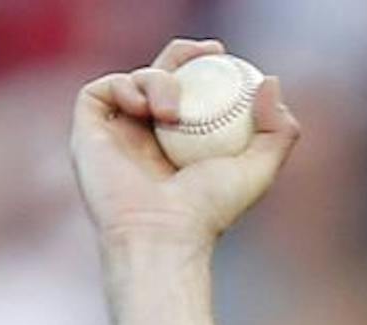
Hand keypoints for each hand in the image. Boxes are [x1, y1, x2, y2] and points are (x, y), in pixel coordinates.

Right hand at [70, 38, 300, 256]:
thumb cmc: (210, 210)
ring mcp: (117, 131)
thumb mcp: (258, 169)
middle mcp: (148, 134)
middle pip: (160, 75)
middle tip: (207, 50)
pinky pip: (103, 88)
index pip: (191, 91)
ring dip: (158, 79)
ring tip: (173, 113)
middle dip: (181, 55)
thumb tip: (270, 80)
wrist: (164, 232)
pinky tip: (146, 108)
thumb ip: (278, 130)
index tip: (221, 53)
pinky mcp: (88, 130)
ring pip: (135, 78)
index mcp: (183, 142)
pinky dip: (126, 86)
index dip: (203, 66)